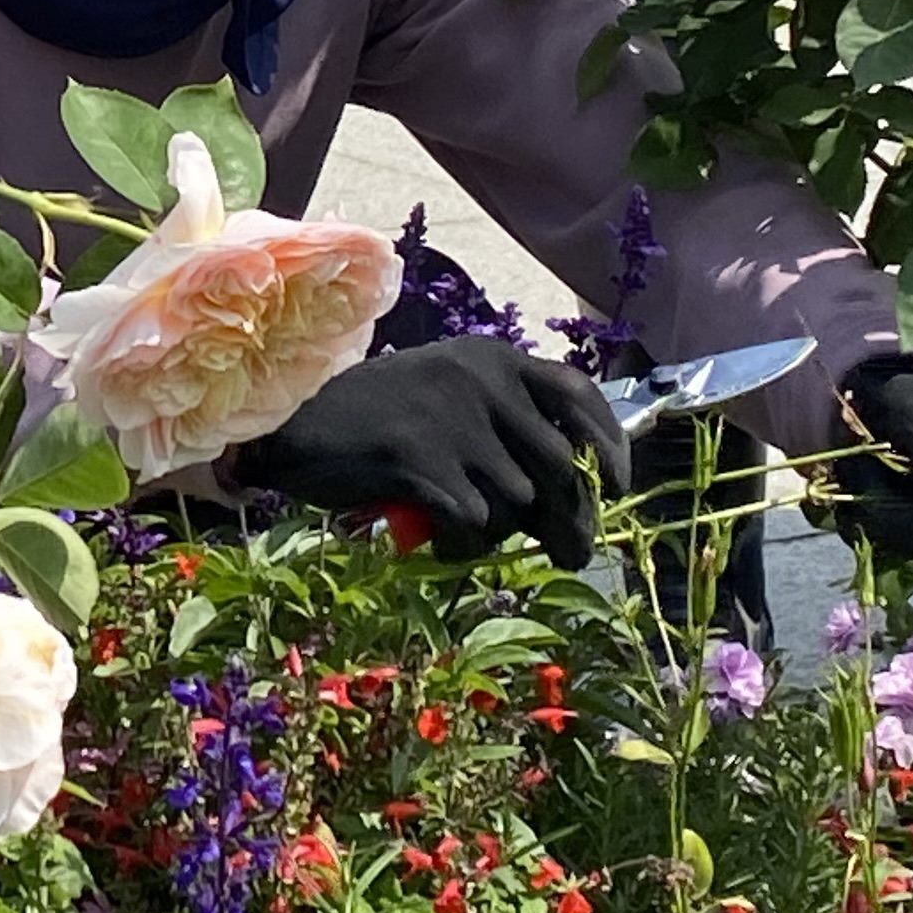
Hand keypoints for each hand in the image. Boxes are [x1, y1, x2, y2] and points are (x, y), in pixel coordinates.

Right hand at [226, 336, 628, 567]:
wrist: (293, 423)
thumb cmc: (375, 416)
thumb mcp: (448, 395)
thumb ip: (505, 423)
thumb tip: (574, 491)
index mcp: (493, 357)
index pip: (579, 394)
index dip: (611, 444)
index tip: (618, 486)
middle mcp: (481, 380)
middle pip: (561, 466)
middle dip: (572, 520)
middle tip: (571, 555)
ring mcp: (452, 419)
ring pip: (517, 501)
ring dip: (500, 531)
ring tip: (465, 530)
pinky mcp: (422, 460)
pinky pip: (472, 522)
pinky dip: (460, 542)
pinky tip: (437, 538)